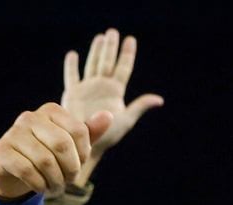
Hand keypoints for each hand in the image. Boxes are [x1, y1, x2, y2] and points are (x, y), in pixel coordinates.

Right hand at [0, 103, 112, 199]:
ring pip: (45, 161)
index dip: (83, 154)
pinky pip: (27, 171)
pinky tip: (41, 188)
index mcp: (51, 111)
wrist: (14, 171)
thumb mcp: (71, 145)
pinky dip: (39, 185)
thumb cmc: (48, 154)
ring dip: (55, 182)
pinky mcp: (1, 152)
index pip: (79, 131)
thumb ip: (89, 132)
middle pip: (62, 145)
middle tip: (69, 181)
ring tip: (56, 187)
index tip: (79, 164)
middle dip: (71, 170)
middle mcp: (30, 117)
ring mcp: (13, 133)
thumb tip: (108, 116)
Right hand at [61, 28, 163, 182]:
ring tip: (100, 37)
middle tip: (113, 32)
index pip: (123, 68)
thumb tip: (160, 99)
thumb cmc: (109, 135)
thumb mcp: (127, 118)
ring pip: (92, 64)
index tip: (130, 39)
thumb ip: (140, 106)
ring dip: (95, 51)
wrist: (88, 144)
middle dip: (110, 47)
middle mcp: (102, 87)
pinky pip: (72, 77)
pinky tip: (73, 55)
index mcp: (116, 91)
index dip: (126, 54)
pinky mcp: (73, 93)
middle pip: (107, 62)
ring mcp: (87, 89)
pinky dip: (71, 66)